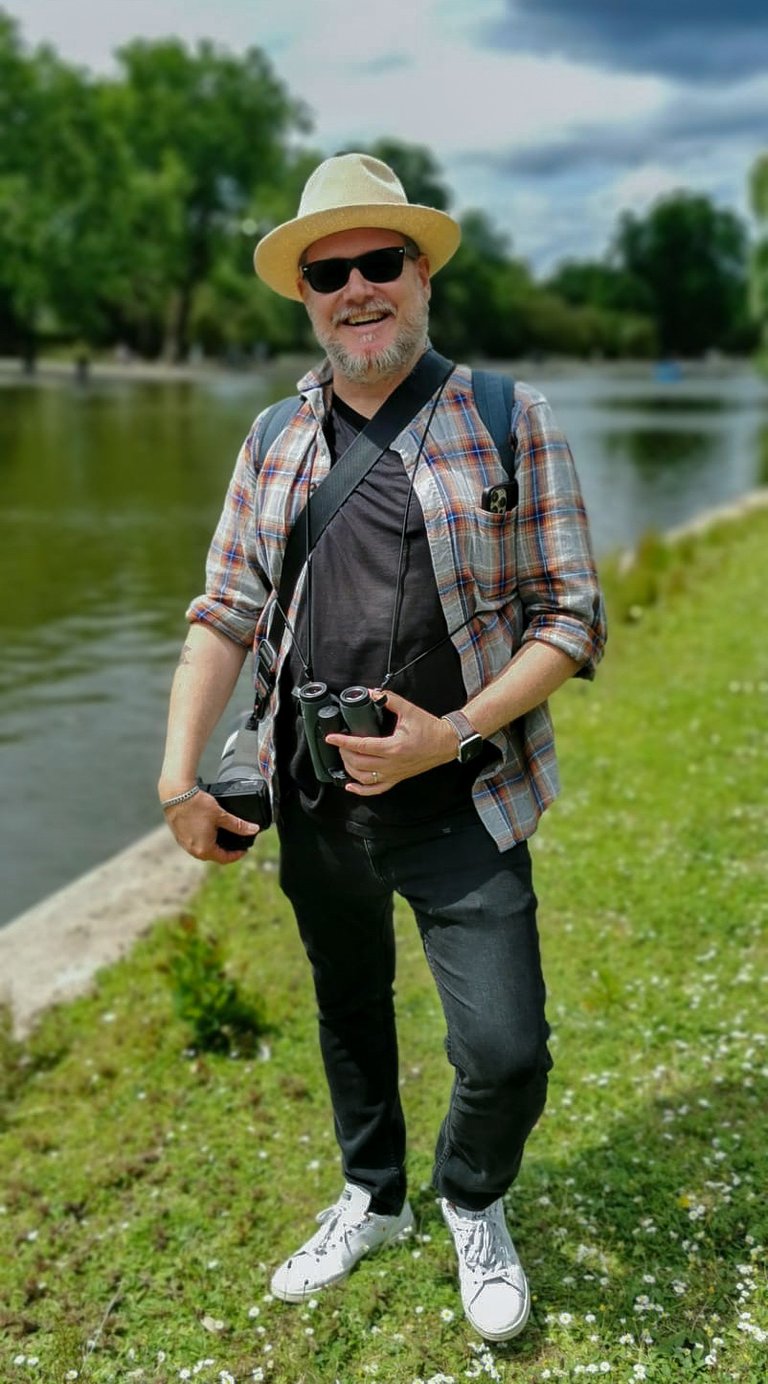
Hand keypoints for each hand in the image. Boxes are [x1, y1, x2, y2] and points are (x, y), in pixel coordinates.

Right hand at [161, 787, 257, 862]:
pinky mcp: (179, 836)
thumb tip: (253, 830)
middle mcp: (192, 850)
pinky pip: (194, 842)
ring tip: (223, 836)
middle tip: (236, 842)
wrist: (176, 794)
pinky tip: (207, 830)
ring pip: (202, 849)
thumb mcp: (222, 816)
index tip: (244, 849)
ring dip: (213, 845)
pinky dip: (203, 839)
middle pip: (213, 856)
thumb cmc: (198, 805)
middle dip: (225, 851)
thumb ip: (238, 825)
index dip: (237, 855)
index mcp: (204, 849)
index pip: (224, 859)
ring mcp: (184, 843)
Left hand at [324, 689, 456, 795]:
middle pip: (359, 763)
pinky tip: (350, 785)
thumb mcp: (409, 710)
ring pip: (364, 778)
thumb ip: (388, 700)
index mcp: (394, 747)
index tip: (331, 738)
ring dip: (349, 769)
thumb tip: (372, 693)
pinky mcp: (397, 778)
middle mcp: (392, 763)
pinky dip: (361, 790)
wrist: (446, 743)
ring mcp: (394, 773)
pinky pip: (376, 789)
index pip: (362, 746)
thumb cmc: (430, 728)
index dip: (343, 742)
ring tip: (343, 758)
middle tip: (339, 743)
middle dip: (344, 753)